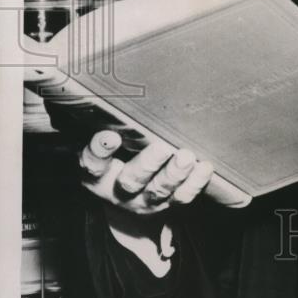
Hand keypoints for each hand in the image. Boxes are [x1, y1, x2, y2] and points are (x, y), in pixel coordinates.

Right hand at [79, 130, 213, 215]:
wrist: (128, 205)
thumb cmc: (118, 159)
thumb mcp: (107, 148)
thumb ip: (113, 126)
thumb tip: (123, 92)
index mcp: (99, 175)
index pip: (93, 163)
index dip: (99, 150)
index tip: (110, 136)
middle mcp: (119, 190)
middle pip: (131, 180)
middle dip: (148, 164)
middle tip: (162, 147)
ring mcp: (145, 200)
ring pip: (159, 190)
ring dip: (174, 173)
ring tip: (186, 157)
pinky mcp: (168, 204)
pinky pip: (182, 196)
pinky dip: (195, 183)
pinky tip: (203, 167)